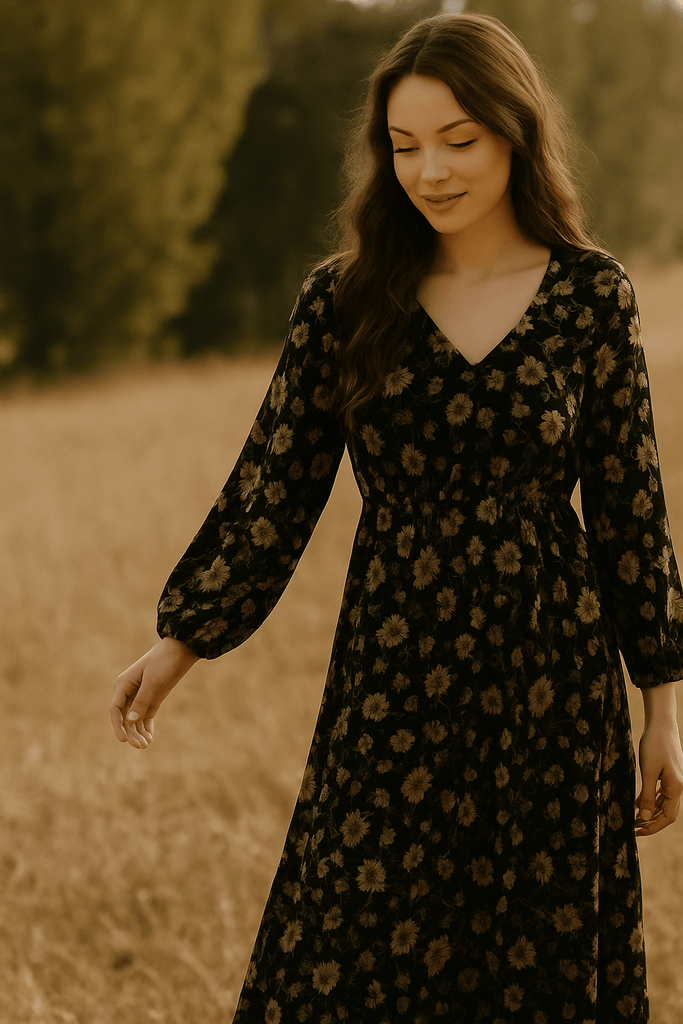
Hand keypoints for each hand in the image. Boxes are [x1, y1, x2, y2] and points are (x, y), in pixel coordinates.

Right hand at [110, 637, 199, 748]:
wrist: (181, 651)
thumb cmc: (164, 662)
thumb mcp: (153, 682)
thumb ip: (141, 701)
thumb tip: (130, 721)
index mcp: (123, 684)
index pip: (115, 709)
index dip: (117, 725)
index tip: (123, 740)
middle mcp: (129, 691)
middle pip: (125, 717)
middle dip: (131, 733)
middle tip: (141, 746)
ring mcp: (140, 696)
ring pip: (135, 719)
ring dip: (138, 732)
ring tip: (146, 745)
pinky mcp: (152, 699)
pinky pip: (146, 717)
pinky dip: (146, 727)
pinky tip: (150, 738)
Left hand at [634, 714, 682, 836]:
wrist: (661, 724)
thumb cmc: (655, 745)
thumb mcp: (648, 771)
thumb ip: (648, 796)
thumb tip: (646, 818)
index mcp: (677, 788)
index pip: (668, 817)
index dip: (653, 827)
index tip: (637, 832)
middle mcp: (679, 786)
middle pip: (667, 813)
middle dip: (651, 822)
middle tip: (633, 828)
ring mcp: (675, 780)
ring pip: (664, 803)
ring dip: (651, 812)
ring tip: (634, 818)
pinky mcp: (669, 773)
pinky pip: (662, 792)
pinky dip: (652, 799)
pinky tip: (639, 802)